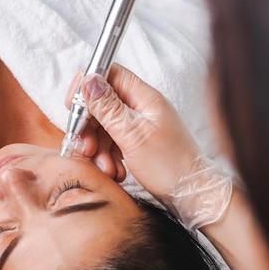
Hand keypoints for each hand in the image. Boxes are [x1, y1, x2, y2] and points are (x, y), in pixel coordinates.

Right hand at [73, 64, 232, 229]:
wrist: (194, 195)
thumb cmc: (170, 165)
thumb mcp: (133, 135)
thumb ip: (108, 108)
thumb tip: (88, 79)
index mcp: (145, 97)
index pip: (108, 74)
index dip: (86, 88)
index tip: (74, 110)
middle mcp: (142, 107)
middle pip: (102, 103)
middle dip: (90, 127)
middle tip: (87, 149)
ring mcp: (141, 125)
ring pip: (105, 126)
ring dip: (99, 148)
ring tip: (107, 168)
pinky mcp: (140, 143)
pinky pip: (114, 143)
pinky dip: (110, 157)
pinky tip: (116, 173)